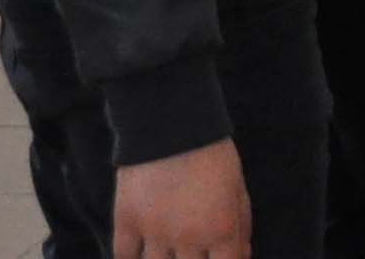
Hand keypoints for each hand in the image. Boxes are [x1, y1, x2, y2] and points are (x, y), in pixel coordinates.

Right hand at [112, 139, 249, 258]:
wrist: (172, 120)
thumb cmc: (212, 153)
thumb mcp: (237, 187)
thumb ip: (240, 227)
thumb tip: (241, 257)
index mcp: (221, 230)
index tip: (215, 257)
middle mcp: (189, 238)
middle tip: (190, 251)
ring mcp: (155, 232)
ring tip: (168, 251)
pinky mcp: (127, 220)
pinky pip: (124, 257)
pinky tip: (140, 254)